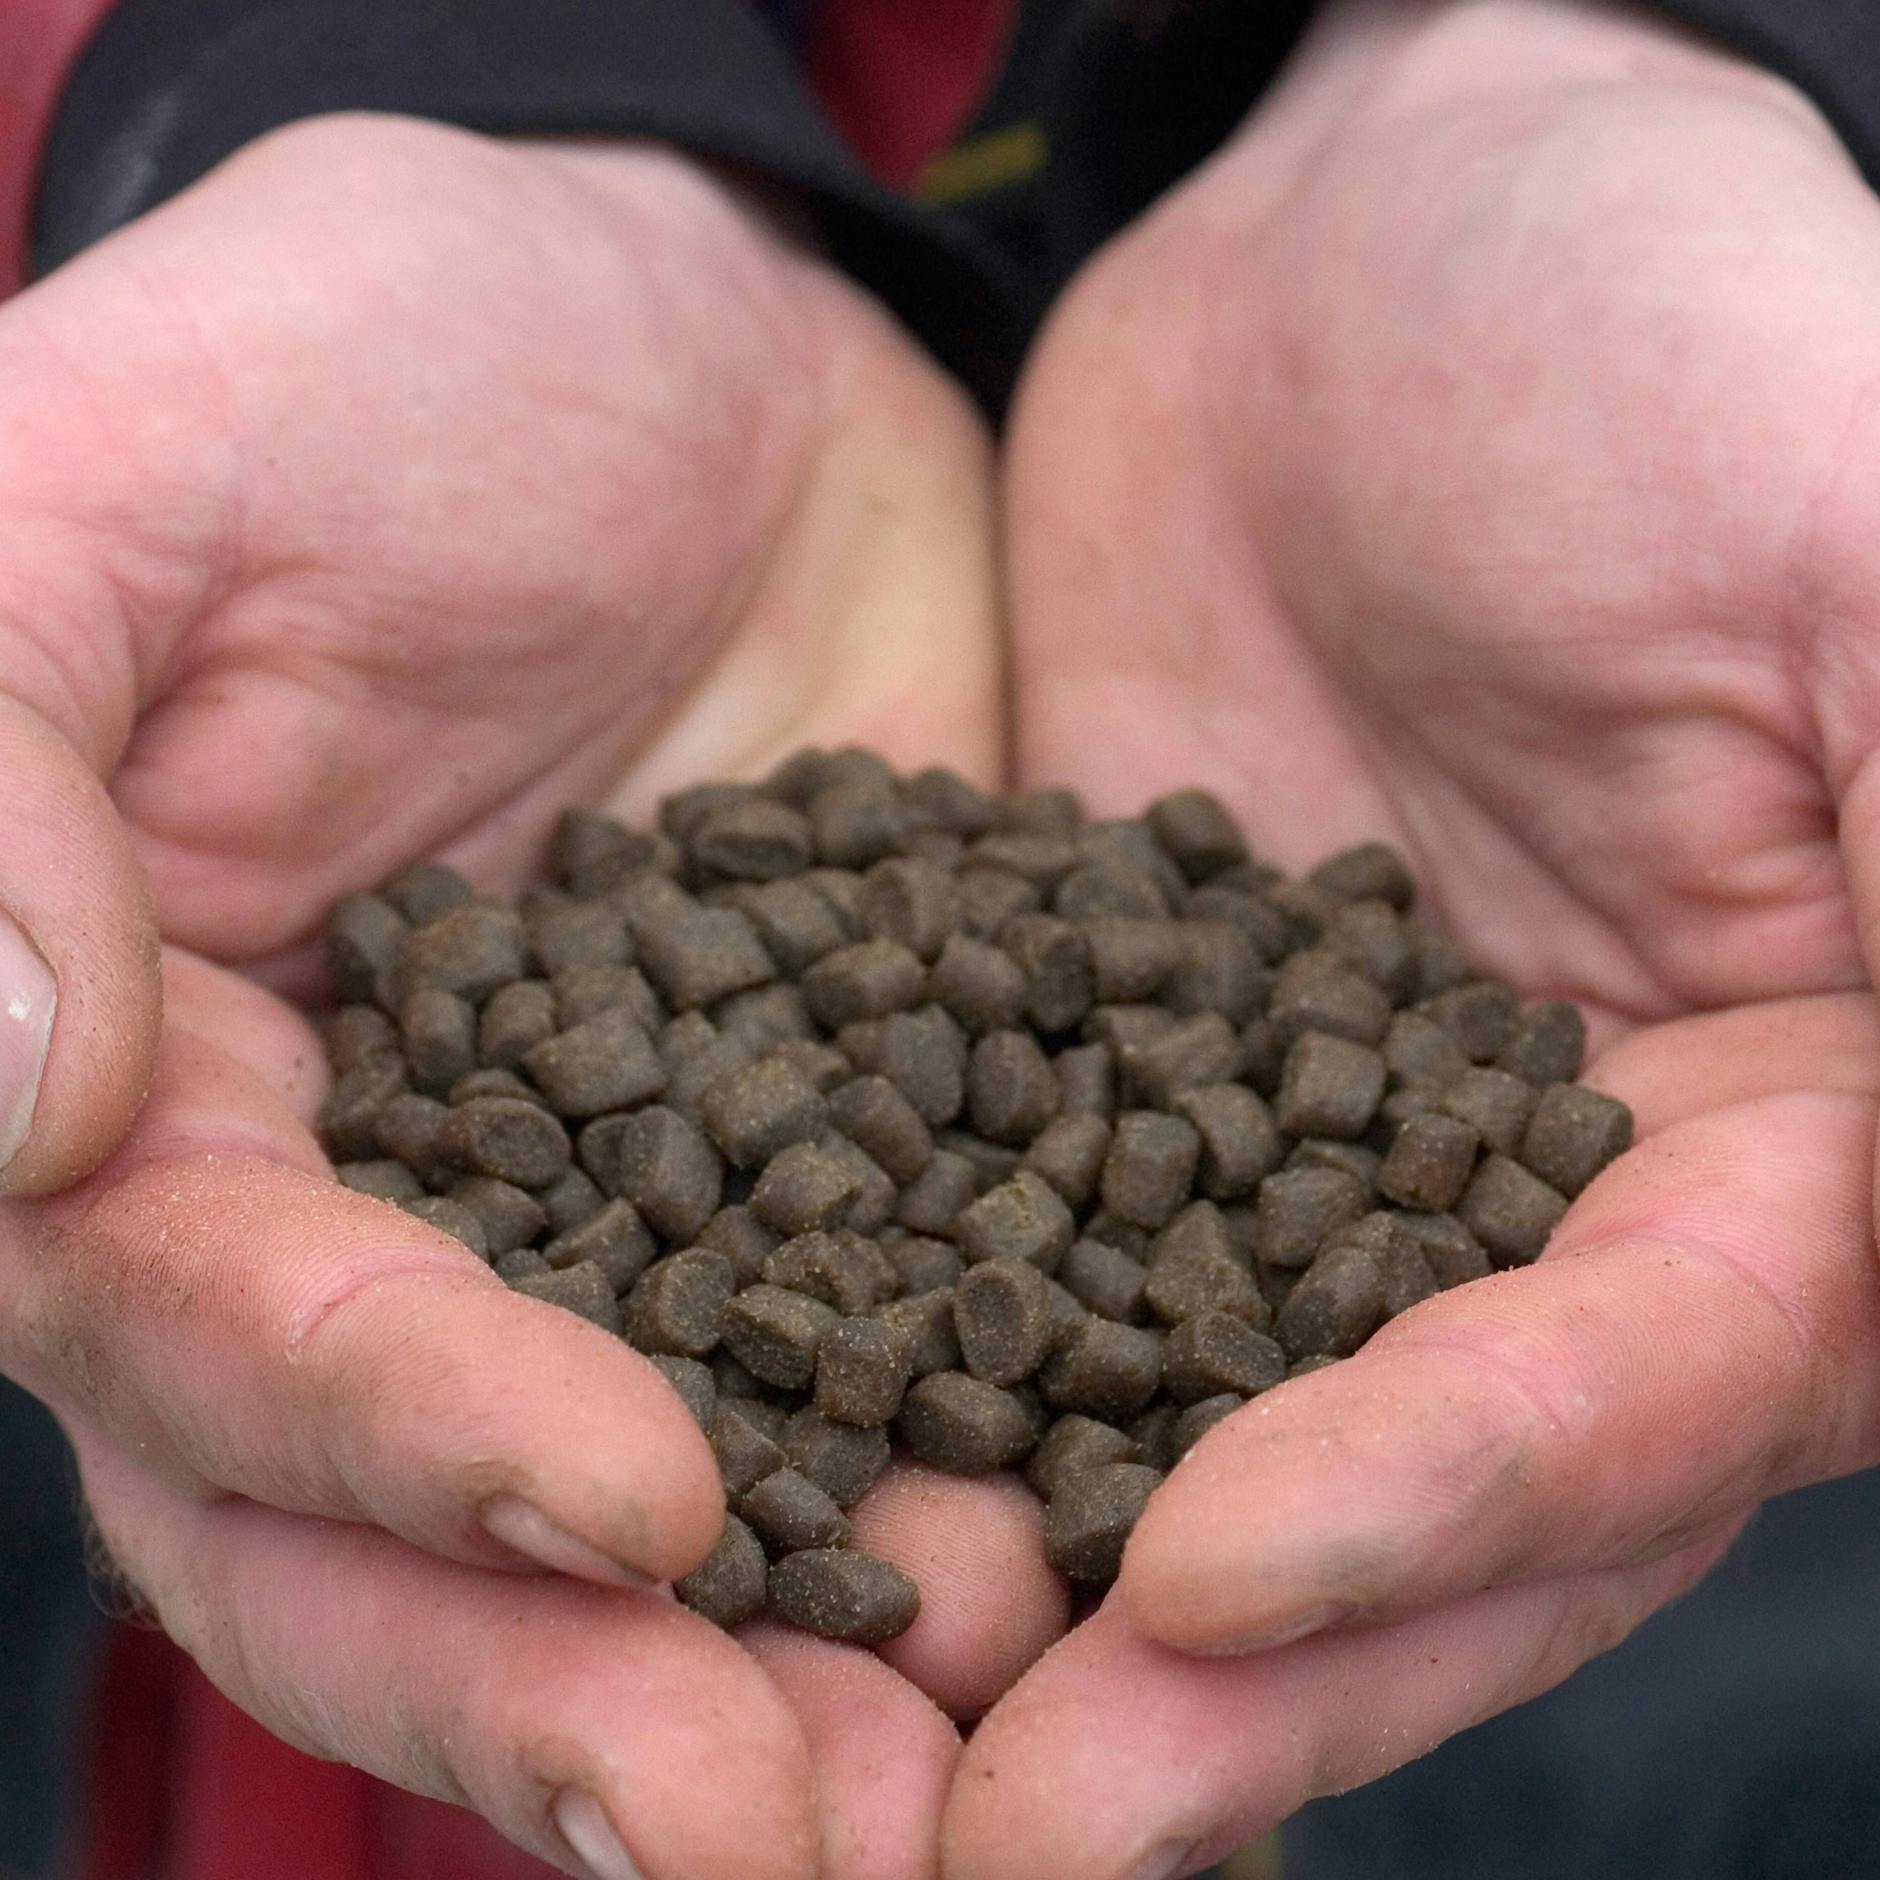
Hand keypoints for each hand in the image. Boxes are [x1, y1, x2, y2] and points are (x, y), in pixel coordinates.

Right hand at [0, 110, 1058, 1876]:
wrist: (702, 346)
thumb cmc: (384, 356)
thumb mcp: (132, 489)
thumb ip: (6, 779)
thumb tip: (6, 1111)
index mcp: (188, 1102)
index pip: (237, 1347)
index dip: (404, 1449)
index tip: (620, 1507)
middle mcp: (403, 1223)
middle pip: (447, 1538)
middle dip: (609, 1694)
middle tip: (815, 1836)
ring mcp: (653, 1225)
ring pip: (693, 1525)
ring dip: (818, 1684)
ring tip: (985, 1789)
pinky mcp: (868, 1172)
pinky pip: (917, 1375)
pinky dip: (997, 1497)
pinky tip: (1115, 1601)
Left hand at [946, 3, 1879, 1872]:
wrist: (1383, 267)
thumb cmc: (1672, 347)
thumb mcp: (1856, 561)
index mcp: (1764, 1148)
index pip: (1629, 1387)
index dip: (1441, 1497)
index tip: (1197, 1578)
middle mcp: (1520, 1217)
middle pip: (1388, 1500)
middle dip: (1203, 1669)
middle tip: (986, 1824)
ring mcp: (1280, 1166)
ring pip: (1166, 1428)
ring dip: (1016, 1594)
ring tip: (822, 1732)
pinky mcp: (1085, 1081)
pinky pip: (988, 1259)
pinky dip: (887, 1379)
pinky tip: (748, 1482)